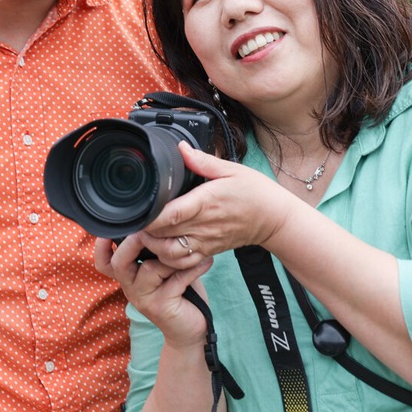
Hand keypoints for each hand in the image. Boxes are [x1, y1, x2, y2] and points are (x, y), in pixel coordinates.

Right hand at [94, 234, 212, 347]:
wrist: (189, 332)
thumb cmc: (179, 295)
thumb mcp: (165, 271)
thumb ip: (158, 252)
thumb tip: (165, 220)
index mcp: (129, 277)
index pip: (105, 263)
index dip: (101, 247)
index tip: (110, 229)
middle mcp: (131, 288)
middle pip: (119, 263)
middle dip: (132, 243)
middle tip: (149, 231)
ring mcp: (144, 299)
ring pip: (150, 268)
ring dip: (171, 256)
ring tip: (190, 250)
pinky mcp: (161, 306)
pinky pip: (176, 279)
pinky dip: (193, 268)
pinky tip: (207, 262)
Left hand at [141, 142, 294, 260]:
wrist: (275, 219)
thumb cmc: (255, 192)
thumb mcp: (231, 169)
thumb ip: (202, 161)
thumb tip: (180, 148)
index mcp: (206, 203)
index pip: (170, 214)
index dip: (150, 215)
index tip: (139, 208)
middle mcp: (203, 226)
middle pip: (163, 235)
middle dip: (144, 229)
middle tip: (136, 216)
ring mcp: (205, 242)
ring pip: (169, 254)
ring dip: (153, 246)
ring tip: (146, 231)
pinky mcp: (207, 251)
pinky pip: (182, 263)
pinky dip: (167, 259)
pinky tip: (162, 246)